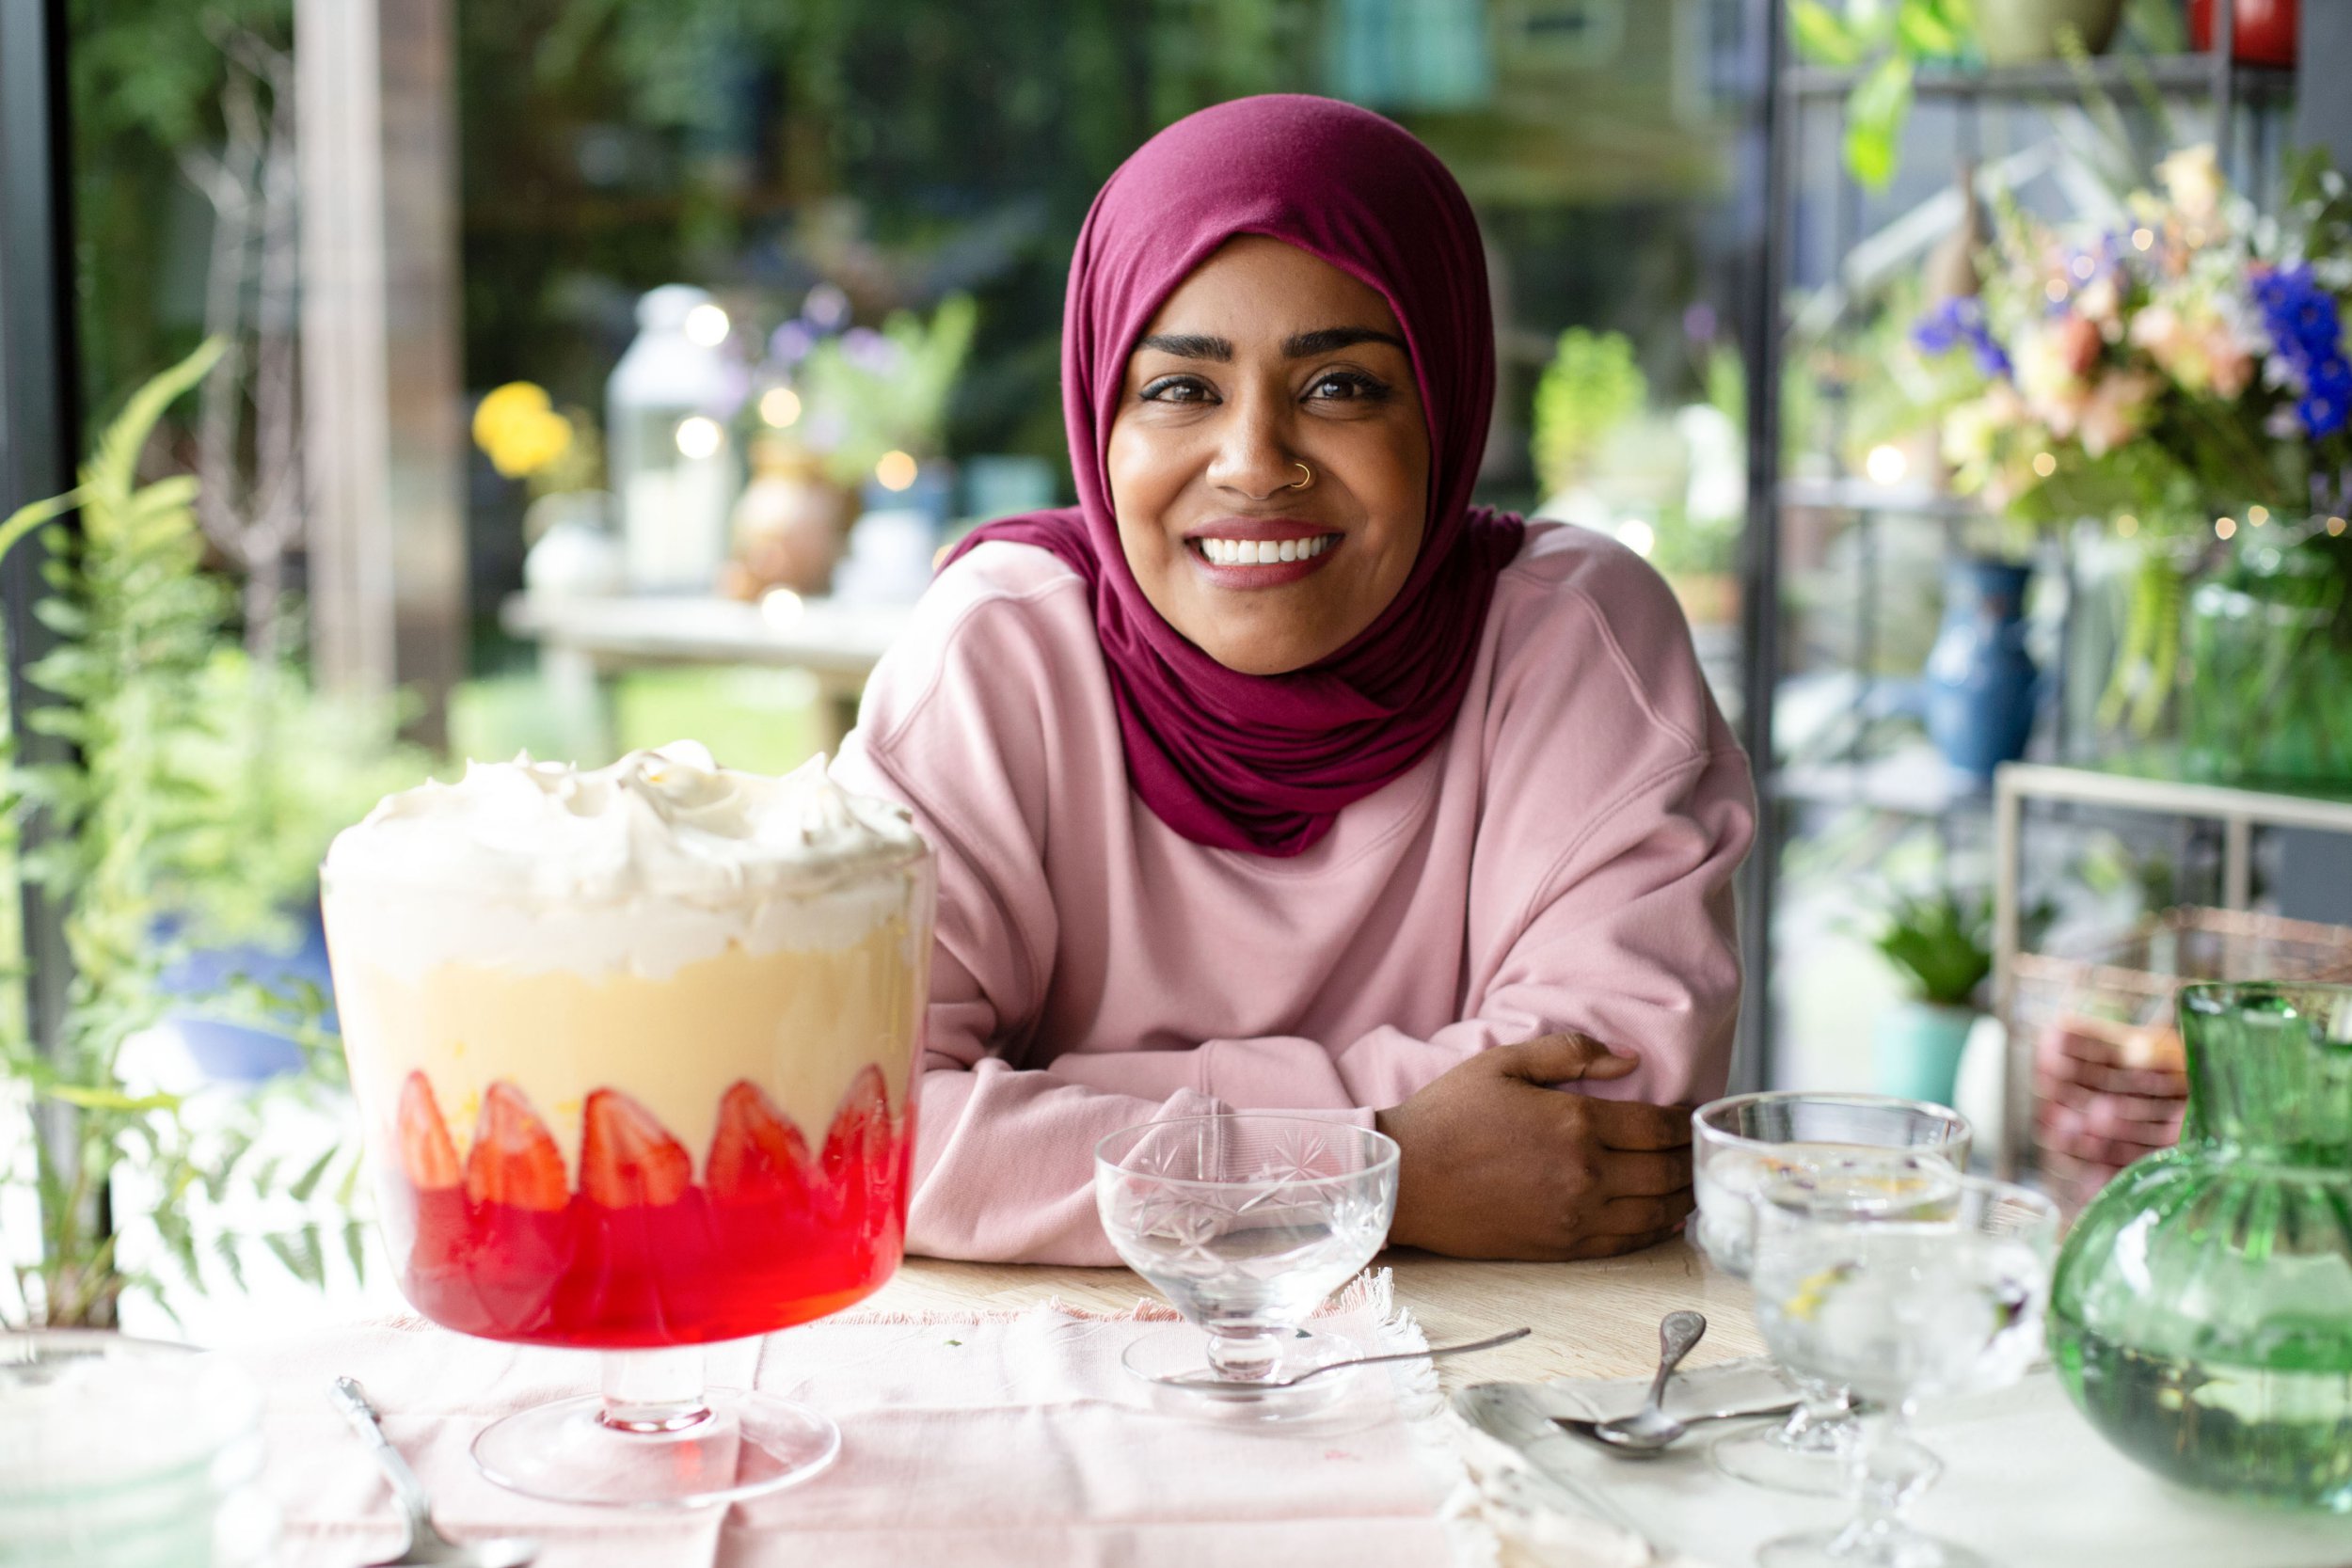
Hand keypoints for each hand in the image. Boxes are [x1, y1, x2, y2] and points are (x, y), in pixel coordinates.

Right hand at [1373, 1034, 1692, 1260]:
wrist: (1404, 1180)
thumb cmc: (1447, 1116)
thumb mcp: (1502, 1063)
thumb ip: (1569, 1053)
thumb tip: (1628, 1058)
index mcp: (1575, 1122)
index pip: (1659, 1126)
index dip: (1687, 1120)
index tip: (1696, 1114)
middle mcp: (1585, 1173)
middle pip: (1668, 1171)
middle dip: (1693, 1159)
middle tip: (1705, 1150)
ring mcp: (1575, 1216)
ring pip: (1657, 1212)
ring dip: (1684, 1198)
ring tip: (1694, 1183)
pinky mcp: (1561, 1246)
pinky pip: (1627, 1243)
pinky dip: (1656, 1230)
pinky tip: (1664, 1218)